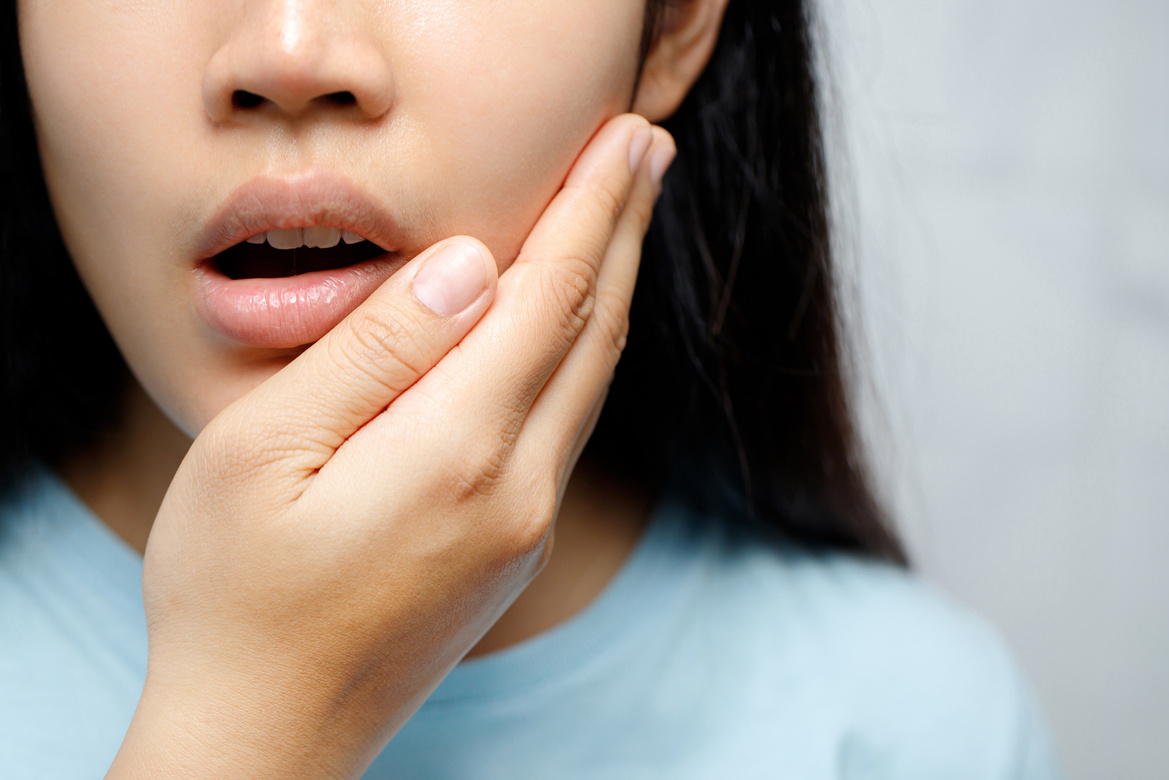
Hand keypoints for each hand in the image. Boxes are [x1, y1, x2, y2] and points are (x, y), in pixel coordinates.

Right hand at [107, 114, 674, 779]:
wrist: (263, 742)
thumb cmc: (235, 597)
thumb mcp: (266, 452)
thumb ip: (375, 351)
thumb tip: (471, 268)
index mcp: (455, 453)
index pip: (549, 298)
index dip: (591, 210)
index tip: (623, 142)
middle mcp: (516, 491)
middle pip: (593, 333)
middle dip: (622, 233)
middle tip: (647, 152)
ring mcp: (523, 528)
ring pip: (589, 383)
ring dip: (611, 291)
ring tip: (624, 220)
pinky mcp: (511, 550)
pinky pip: (565, 428)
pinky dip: (582, 355)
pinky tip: (574, 326)